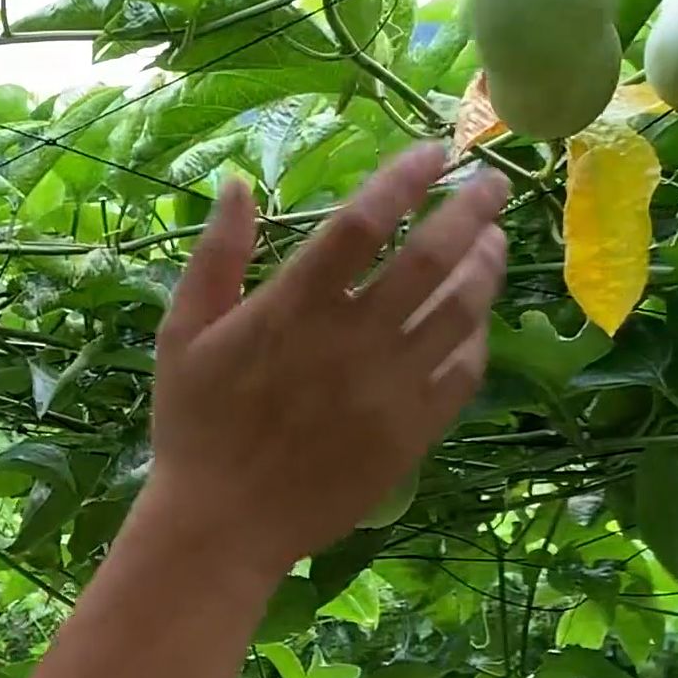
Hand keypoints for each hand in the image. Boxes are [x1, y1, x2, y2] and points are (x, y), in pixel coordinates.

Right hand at [139, 143, 508, 577]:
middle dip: (473, 211)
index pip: (366, 220)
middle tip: (494, 185)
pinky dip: (476, 337)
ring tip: (493, 243)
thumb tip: (239, 185)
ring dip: (485, 267)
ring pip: (459, 310)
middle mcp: (352, 339)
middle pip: (432, 256)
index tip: (436, 152)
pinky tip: (475, 320)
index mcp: (294, 306)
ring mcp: (389, 387)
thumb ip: (217, 256)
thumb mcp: (184, 333)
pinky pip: (462, 372)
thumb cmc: (196, 426)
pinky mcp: (411, 432)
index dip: (406, 178)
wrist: (223, 526)